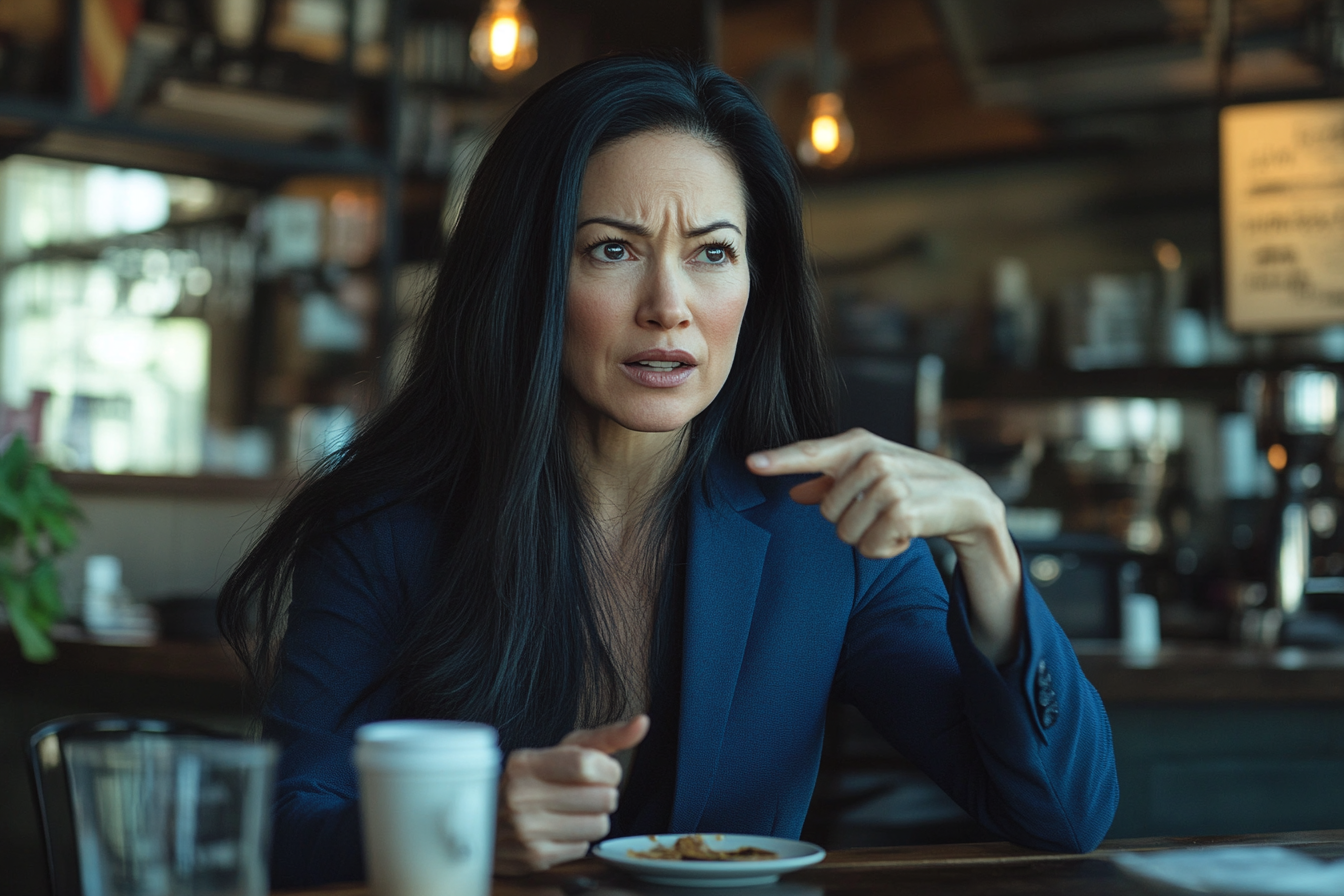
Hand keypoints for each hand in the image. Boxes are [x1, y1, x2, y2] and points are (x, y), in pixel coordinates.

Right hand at [494, 715, 648, 874]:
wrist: (489, 820)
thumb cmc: (535, 780)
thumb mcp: (563, 751)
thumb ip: (606, 737)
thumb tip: (643, 722)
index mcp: (526, 763)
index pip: (588, 765)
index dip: (608, 769)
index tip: (602, 770)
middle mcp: (521, 796)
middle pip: (603, 798)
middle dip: (603, 793)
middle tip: (583, 792)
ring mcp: (526, 830)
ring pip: (600, 825)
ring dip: (594, 817)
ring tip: (572, 811)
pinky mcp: (534, 858)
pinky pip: (584, 847)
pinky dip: (578, 838)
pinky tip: (559, 829)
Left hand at [747, 429, 1022, 661]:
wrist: (965, 498)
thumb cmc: (910, 484)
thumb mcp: (869, 478)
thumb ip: (829, 484)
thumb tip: (793, 493)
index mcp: (857, 444)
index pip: (811, 452)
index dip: (779, 460)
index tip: (750, 463)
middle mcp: (871, 457)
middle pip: (827, 512)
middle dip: (850, 521)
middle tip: (881, 510)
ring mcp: (888, 482)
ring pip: (846, 533)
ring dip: (869, 537)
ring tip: (894, 521)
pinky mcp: (903, 510)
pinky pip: (869, 547)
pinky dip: (885, 549)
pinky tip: (905, 534)